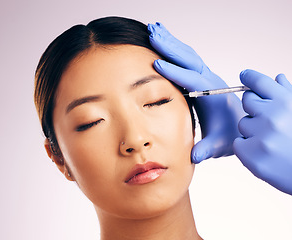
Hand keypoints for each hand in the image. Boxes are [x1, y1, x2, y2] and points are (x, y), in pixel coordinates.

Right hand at [148, 22, 244, 162]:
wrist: (237, 126)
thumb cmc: (228, 134)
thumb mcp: (219, 144)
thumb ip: (207, 149)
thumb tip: (195, 156)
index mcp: (212, 94)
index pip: (193, 80)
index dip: (176, 73)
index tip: (157, 64)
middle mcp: (209, 81)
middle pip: (189, 60)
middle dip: (170, 47)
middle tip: (152, 33)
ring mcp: (204, 77)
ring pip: (187, 55)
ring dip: (171, 42)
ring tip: (154, 30)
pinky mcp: (199, 77)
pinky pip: (187, 59)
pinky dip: (174, 48)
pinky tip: (164, 42)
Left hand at [233, 70, 291, 194]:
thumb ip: (290, 94)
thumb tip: (277, 78)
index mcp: (287, 103)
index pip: (259, 82)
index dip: (250, 77)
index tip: (244, 75)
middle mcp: (273, 117)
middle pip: (246, 101)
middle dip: (255, 108)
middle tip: (269, 121)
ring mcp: (261, 137)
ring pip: (243, 124)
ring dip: (253, 130)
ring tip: (273, 141)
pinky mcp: (252, 156)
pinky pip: (238, 143)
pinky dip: (248, 148)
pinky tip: (266, 153)